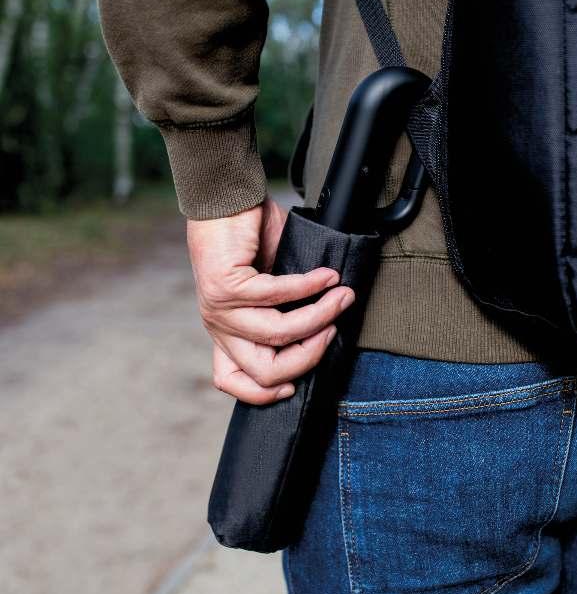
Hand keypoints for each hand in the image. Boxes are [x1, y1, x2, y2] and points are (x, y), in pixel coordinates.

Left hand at [187, 196, 354, 404]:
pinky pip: (279, 297)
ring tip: (342, 295)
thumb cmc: (250, 239)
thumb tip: (325, 330)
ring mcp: (219, 309)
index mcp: (225, 331)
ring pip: (278, 336)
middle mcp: (218, 326)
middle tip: (334, 328)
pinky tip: (326, 275)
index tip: (294, 385)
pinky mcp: (226, 286)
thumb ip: (286, 312)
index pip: (230, 380)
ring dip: (320, 316)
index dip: (264, 394)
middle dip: (310, 356)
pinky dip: (310, 287)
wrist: (225, 198)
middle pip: (266, 372)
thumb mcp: (268, 285)